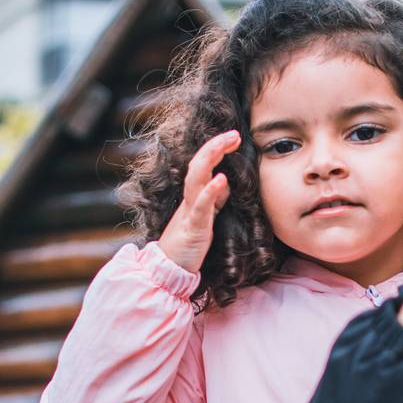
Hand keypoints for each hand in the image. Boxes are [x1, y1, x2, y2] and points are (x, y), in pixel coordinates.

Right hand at [157, 130, 239, 272]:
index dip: (217, 149)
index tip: (234, 138)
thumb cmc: (186, 246)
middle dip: (215, 146)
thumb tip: (225, 184)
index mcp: (193, 197)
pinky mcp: (193, 228)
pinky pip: (201, 206)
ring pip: (196, 178)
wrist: (167, 270)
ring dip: (210, 158)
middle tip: (234, 133)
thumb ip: (213, 201)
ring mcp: (190, 212)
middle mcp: (190, 200)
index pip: (204, 166)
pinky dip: (210, 191)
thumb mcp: (204, 218)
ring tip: (226, 143)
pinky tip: (222, 178)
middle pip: (199, 165)